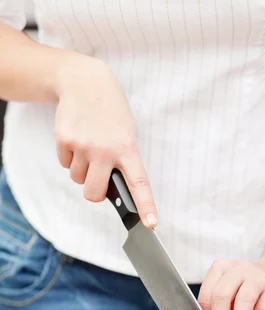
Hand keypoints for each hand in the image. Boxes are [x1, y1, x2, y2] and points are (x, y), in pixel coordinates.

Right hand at [54, 58, 156, 226]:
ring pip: (77, 179)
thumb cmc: (111, 114)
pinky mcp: (64, 139)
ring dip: (82, 170)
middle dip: (94, 193)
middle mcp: (105, 150)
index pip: (139, 183)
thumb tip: (109, 191)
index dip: (145, 205)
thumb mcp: (126, 134)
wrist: (85, 81)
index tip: (151, 223)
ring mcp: (83, 145)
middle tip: (97, 179)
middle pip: (94, 193)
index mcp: (127, 149)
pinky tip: (77, 139)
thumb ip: (122, 162)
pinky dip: (69, 157)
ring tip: (89, 147)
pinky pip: (65, 164)